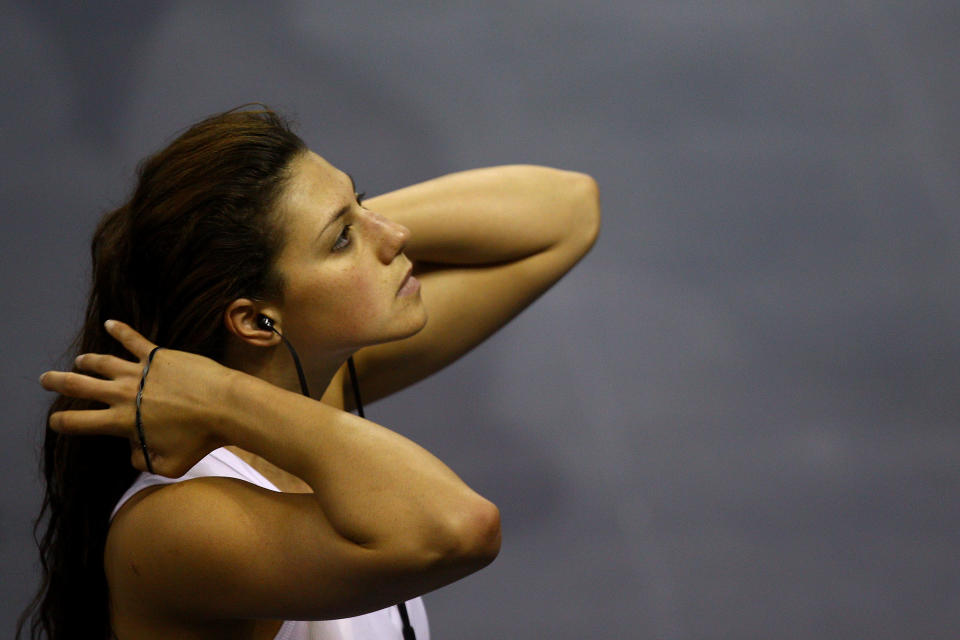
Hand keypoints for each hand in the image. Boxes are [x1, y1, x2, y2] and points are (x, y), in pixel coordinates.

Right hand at [39, 320, 230, 476]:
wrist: (226, 406)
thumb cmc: (201, 439)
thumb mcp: (169, 465)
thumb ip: (143, 462)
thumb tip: (133, 451)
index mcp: (123, 421)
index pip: (78, 423)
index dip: (61, 423)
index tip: (56, 421)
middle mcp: (124, 394)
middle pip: (79, 386)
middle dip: (58, 382)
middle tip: (46, 379)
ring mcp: (140, 371)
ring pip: (103, 362)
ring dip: (88, 361)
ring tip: (80, 361)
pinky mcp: (159, 355)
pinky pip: (134, 339)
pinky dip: (120, 330)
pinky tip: (110, 323)